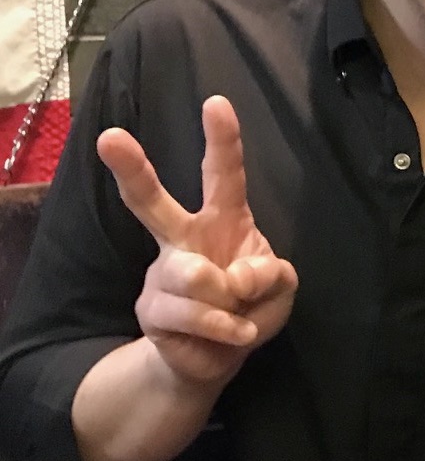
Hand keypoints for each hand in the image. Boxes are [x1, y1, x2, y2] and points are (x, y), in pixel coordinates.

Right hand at [98, 96, 297, 386]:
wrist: (220, 358)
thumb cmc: (251, 306)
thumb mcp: (279, 286)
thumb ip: (269, 274)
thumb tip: (231, 278)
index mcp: (223, 217)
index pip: (224, 173)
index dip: (223, 139)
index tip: (216, 102)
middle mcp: (184, 236)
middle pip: (152, 200)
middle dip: (131, 168)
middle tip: (109, 136)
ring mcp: (163, 271)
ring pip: (195, 275)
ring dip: (230, 301)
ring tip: (238, 314)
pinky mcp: (151, 309)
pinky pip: (197, 315)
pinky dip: (227, 328)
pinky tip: (233, 333)